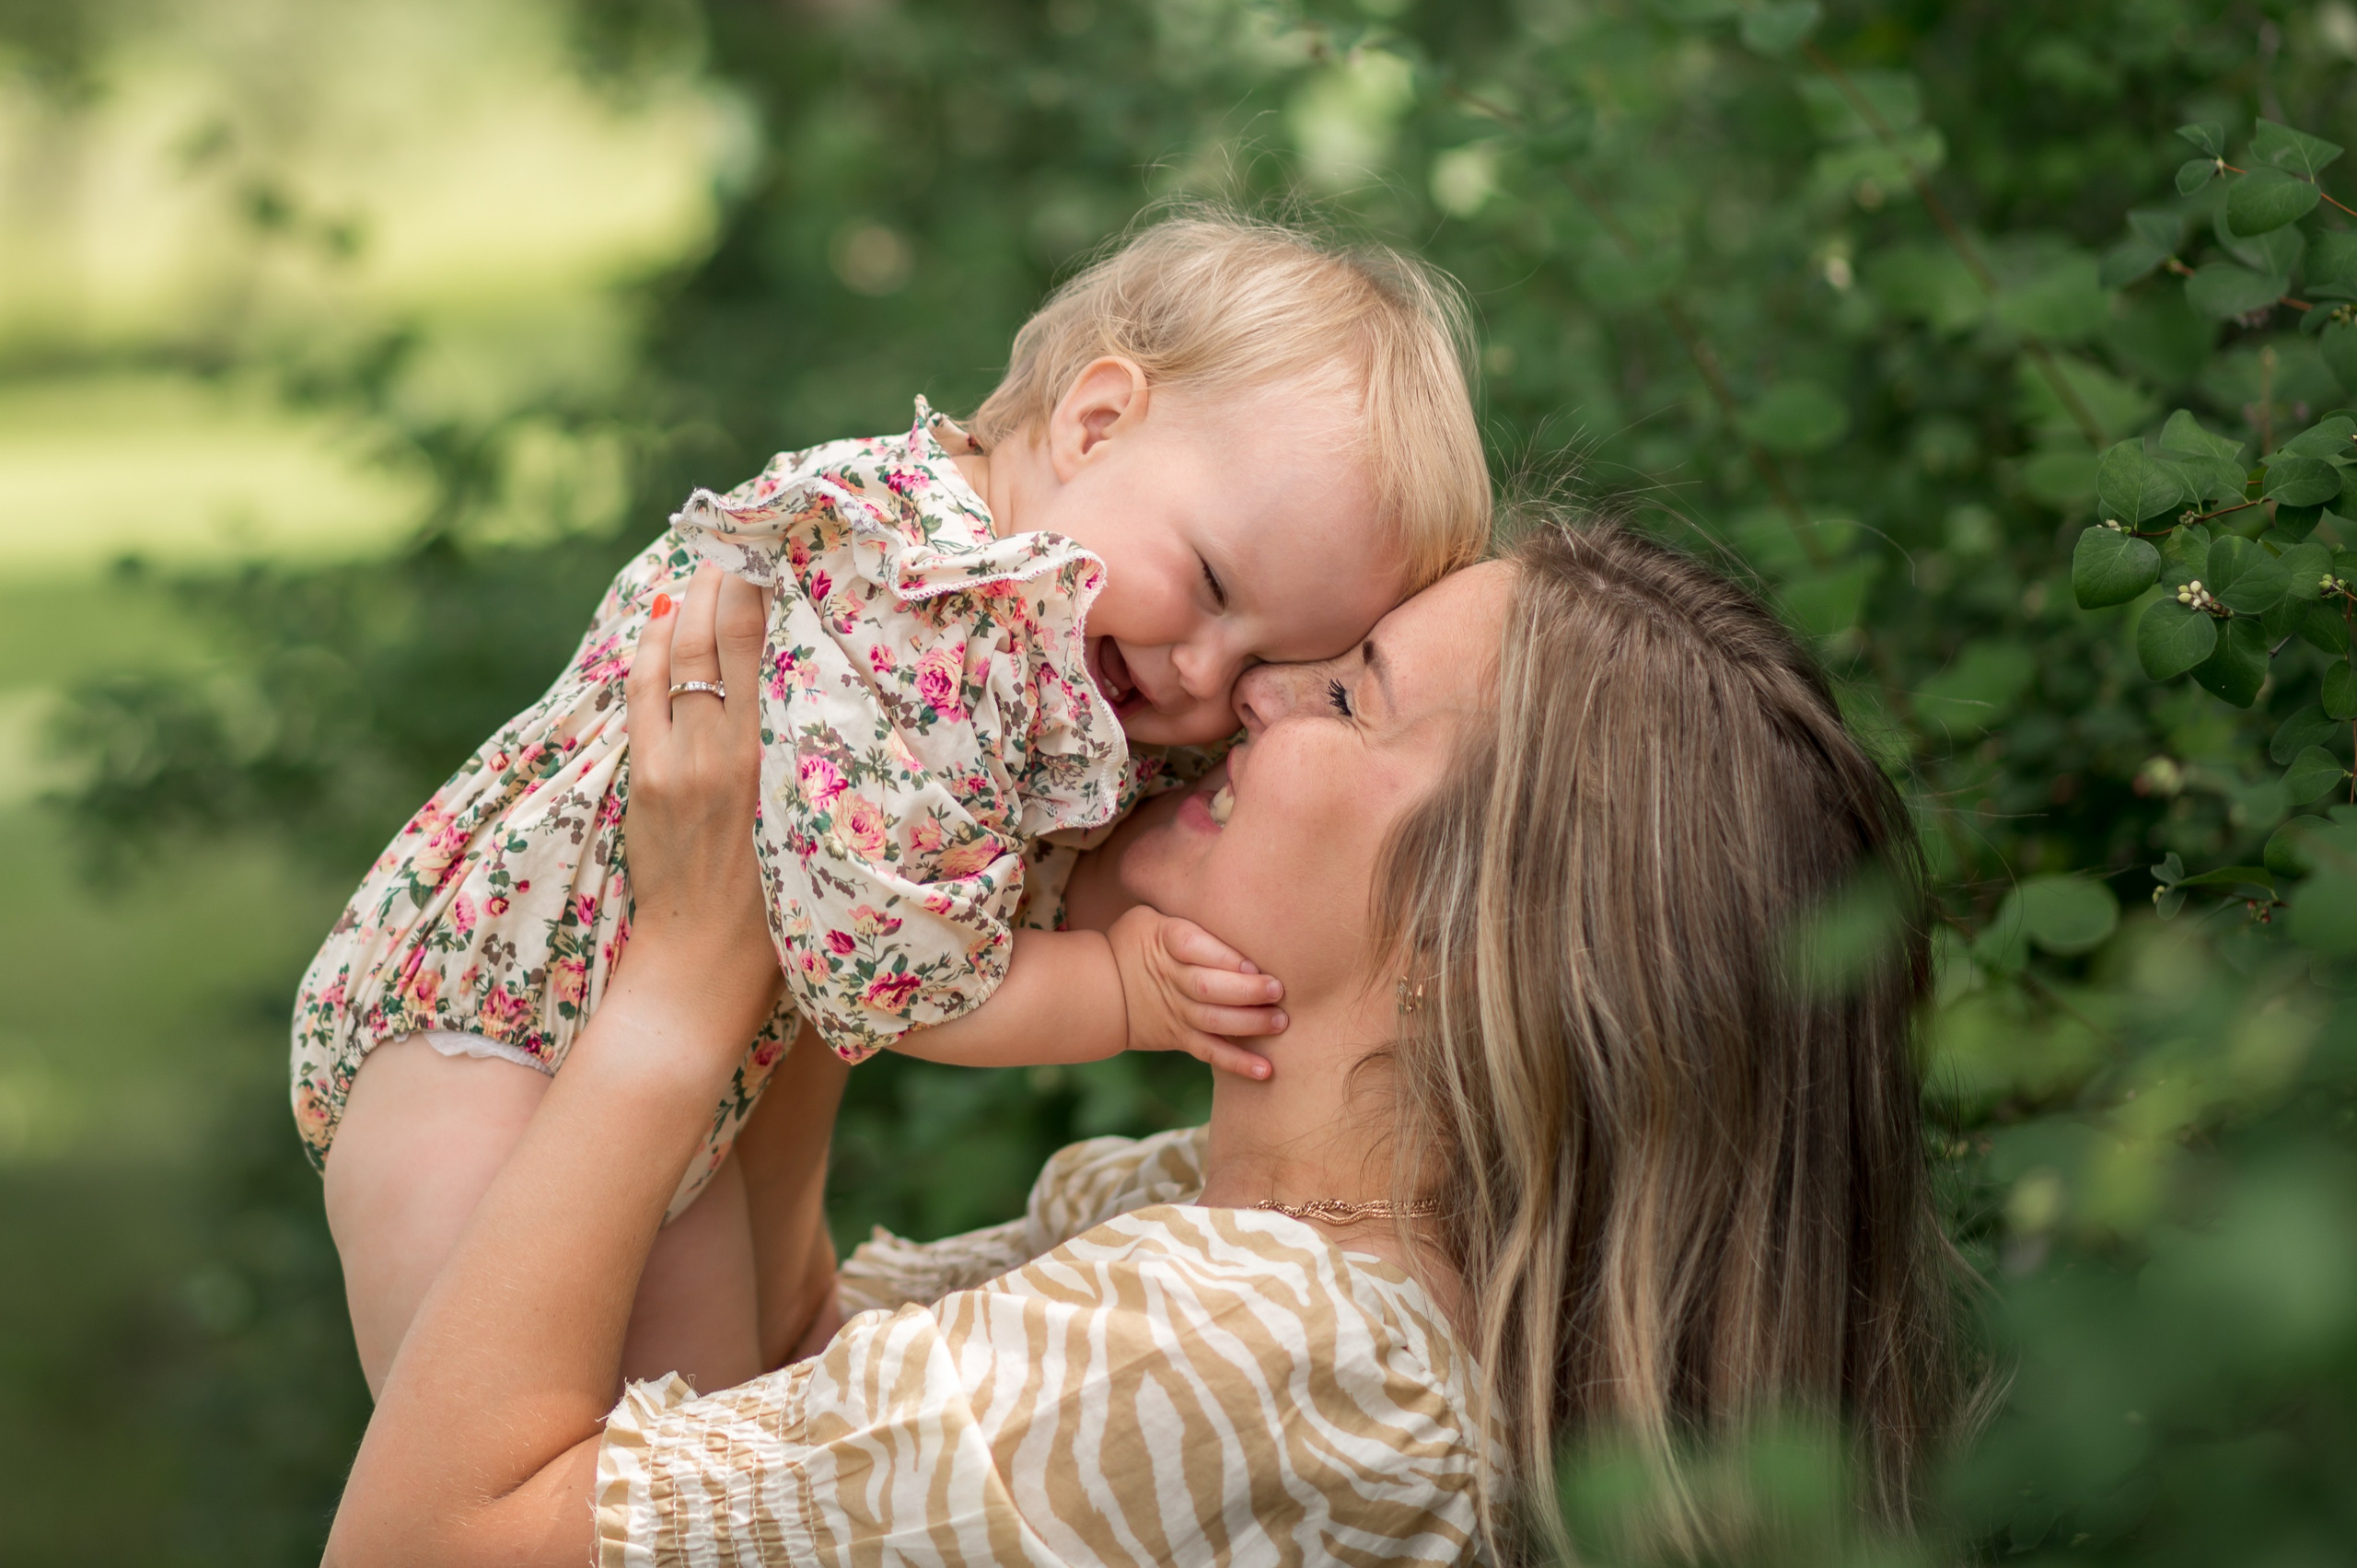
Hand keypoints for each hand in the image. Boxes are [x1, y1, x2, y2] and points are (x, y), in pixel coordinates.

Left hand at [616, 563, 780, 1045]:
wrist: (707, 968)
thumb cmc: (783, 910)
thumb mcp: (824, 827)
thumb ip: (826, 763)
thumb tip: (835, 699)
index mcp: (793, 760)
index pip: (783, 655)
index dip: (781, 596)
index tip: (793, 555)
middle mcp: (740, 750)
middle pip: (732, 639)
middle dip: (737, 582)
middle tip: (749, 542)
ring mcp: (686, 760)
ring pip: (685, 654)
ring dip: (694, 601)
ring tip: (710, 565)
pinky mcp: (647, 776)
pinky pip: (644, 690)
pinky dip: (650, 645)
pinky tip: (661, 615)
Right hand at [1107, 905, 1282, 1079]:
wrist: (1102, 990)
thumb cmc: (1138, 942)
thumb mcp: (1150, 917)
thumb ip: (1185, 913)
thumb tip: (1234, 894)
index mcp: (1164, 940)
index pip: (1191, 946)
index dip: (1223, 956)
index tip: (1253, 963)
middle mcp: (1170, 978)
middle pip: (1205, 986)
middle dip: (1245, 991)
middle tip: (1278, 989)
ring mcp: (1176, 1011)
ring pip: (1212, 1021)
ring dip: (1248, 1024)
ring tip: (1280, 1021)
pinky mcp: (1180, 1037)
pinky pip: (1210, 1052)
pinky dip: (1237, 1063)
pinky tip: (1265, 1070)